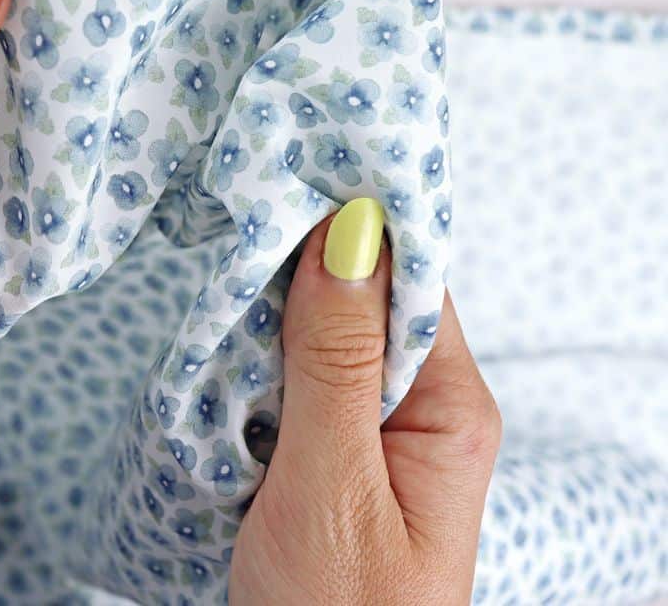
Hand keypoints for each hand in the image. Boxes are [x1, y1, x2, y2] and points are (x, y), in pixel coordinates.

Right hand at [231, 200, 500, 604]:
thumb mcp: (333, 484)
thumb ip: (337, 360)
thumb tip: (350, 230)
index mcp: (449, 406)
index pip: (410, 278)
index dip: (354, 229)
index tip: (288, 184)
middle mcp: (421, 405)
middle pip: (364, 297)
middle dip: (298, 273)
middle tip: (235, 238)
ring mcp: (374, 425)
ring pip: (320, 333)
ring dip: (269, 321)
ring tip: (220, 302)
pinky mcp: (330, 444)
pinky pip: (296, 374)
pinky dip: (257, 361)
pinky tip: (225, 357)